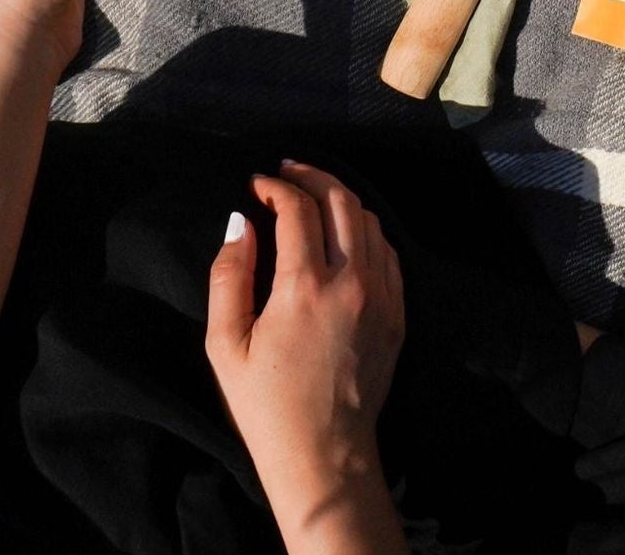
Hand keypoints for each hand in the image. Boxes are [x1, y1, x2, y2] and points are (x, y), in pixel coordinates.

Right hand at [207, 163, 405, 553]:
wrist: (325, 453)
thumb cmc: (266, 404)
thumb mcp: (226, 345)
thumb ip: (229, 276)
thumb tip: (240, 221)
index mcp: (306, 287)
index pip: (298, 208)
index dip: (275, 187)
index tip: (256, 184)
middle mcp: (353, 280)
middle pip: (342, 199)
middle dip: (312, 175)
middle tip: (287, 172)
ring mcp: (383, 293)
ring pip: (369, 219)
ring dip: (340, 198)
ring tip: (312, 195)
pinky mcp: (398, 309)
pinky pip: (386, 249)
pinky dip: (364, 228)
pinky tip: (343, 232)